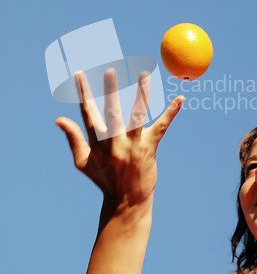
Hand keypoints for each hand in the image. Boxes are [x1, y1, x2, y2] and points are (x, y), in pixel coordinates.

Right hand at [56, 69, 183, 211]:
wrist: (126, 203)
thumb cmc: (104, 180)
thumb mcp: (83, 162)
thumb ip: (73, 138)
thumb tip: (58, 119)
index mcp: (97, 143)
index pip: (88, 113)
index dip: (83, 93)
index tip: (80, 74)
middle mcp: (114, 142)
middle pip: (111, 112)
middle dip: (110, 90)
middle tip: (110, 70)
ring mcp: (132, 145)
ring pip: (137, 115)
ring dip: (141, 94)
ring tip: (144, 74)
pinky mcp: (149, 148)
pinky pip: (161, 127)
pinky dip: (171, 112)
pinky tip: (180, 99)